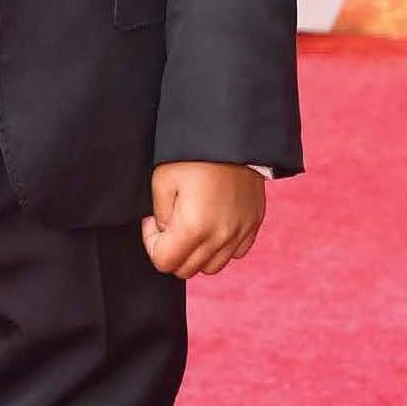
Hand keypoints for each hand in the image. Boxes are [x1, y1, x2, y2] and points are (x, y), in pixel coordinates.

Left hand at [141, 161, 265, 278]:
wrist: (232, 135)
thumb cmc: (193, 155)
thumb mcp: (162, 180)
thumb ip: (160, 216)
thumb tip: (166, 231)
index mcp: (193, 228)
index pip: (164, 262)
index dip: (152, 243)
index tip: (154, 221)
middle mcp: (220, 237)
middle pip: (187, 269)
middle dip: (173, 251)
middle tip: (170, 223)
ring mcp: (240, 232)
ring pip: (212, 267)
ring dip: (197, 253)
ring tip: (192, 225)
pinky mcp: (253, 224)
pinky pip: (235, 253)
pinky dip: (221, 246)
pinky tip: (213, 223)